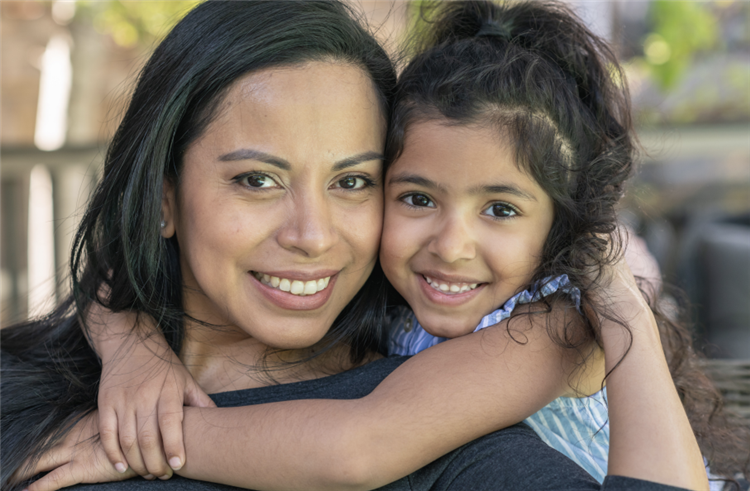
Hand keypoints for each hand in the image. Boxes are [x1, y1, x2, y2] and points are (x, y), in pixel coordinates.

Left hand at [13, 412, 136, 490]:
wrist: (153, 436)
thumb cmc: (140, 427)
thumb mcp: (121, 422)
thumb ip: (111, 424)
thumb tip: (110, 425)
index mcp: (79, 424)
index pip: (50, 434)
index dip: (33, 442)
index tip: (18, 445)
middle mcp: (73, 437)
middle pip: (38, 448)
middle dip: (20, 459)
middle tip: (4, 468)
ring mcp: (75, 452)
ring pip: (38, 462)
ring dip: (21, 471)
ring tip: (6, 480)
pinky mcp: (81, 468)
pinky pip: (53, 479)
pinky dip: (38, 487)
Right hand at [88, 306, 215, 478]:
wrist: (130, 342)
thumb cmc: (162, 365)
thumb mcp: (184, 378)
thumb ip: (199, 400)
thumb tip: (218, 419)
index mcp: (167, 390)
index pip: (170, 421)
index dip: (173, 445)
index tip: (177, 465)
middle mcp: (144, 396)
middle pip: (147, 437)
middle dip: (155, 463)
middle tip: (163, 475)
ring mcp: (123, 400)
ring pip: (127, 440)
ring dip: (137, 462)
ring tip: (148, 473)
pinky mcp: (105, 403)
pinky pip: (106, 434)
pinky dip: (113, 454)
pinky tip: (123, 467)